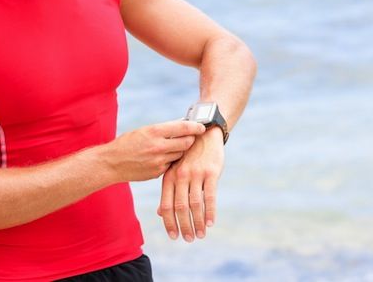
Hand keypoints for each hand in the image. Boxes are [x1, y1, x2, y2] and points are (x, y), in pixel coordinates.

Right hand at [103, 120, 205, 182]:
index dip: (195, 126)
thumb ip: (162, 130)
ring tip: (174, 147)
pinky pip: (171, 165)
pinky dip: (171, 160)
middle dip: (190, 139)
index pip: (183, 127)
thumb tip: (181, 126)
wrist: (112, 163)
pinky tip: (163, 157)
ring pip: (180, 154)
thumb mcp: (144, 131)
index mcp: (154, 131)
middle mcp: (158, 146)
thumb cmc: (127, 143)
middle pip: (186, 142)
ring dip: (181, 150)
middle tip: (191, 137)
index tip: (202, 126)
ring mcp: (159, 161)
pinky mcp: (158, 172)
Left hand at [157, 126, 224, 241]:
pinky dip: (210, 212)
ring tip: (200, 235)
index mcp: (169, 177)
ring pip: (195, 204)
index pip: (167, 205)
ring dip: (198, 222)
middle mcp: (180, 176)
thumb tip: (160, 213)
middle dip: (184, 226)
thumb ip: (168, 191)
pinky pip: (210, 196)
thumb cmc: (188, 155)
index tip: (173, 236)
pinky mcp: (211, 172)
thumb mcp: (175, 170)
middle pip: (180, 207)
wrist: (204, 133)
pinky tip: (211, 223)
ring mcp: (196, 174)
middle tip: (188, 239)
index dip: (169, 223)